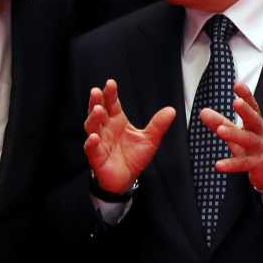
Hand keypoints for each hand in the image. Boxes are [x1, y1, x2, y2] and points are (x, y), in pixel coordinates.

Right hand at [83, 79, 176, 193]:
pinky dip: (91, 143)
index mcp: (117, 121)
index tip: (111, 83)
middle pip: (98, 111)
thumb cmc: (134, 157)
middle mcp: (106, 128)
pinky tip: (94, 137)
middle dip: (96, 101)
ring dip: (93, 118)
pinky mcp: (96, 157)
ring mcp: (99, 142)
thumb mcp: (150, 139)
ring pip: (91, 127)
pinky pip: (91, 149)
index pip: (112, 104)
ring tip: (98, 110)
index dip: (110, 94)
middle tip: (97, 91)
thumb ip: (158, 125)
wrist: (127, 179)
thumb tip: (171, 110)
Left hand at [198, 82, 262, 191]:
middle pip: (255, 120)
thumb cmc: (254, 148)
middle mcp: (261, 134)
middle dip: (246, 111)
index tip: (238, 84)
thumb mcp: (238, 133)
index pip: (253, 107)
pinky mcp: (258, 165)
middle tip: (236, 102)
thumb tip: (203, 112)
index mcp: (256, 124)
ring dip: (234, 134)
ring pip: (248, 140)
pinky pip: (243, 164)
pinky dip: (231, 164)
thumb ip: (221, 122)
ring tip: (220, 130)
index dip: (247, 96)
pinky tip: (219, 165)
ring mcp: (261, 149)